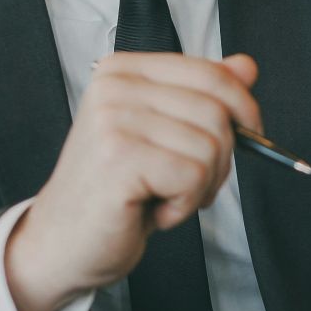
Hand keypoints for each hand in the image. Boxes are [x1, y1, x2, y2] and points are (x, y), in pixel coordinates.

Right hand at [4, 53, 261, 310]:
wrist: (62, 245)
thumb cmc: (116, 193)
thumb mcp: (166, 136)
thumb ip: (203, 96)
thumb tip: (246, 66)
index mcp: (124, 70)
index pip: (210, 72)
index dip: (242, 107)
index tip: (248, 133)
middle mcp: (114, 86)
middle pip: (217, 111)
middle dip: (220, 158)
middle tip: (188, 185)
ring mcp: (113, 119)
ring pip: (211, 145)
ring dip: (200, 186)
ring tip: (162, 197)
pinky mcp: (119, 157)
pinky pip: (193, 176)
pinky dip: (184, 205)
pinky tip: (152, 211)